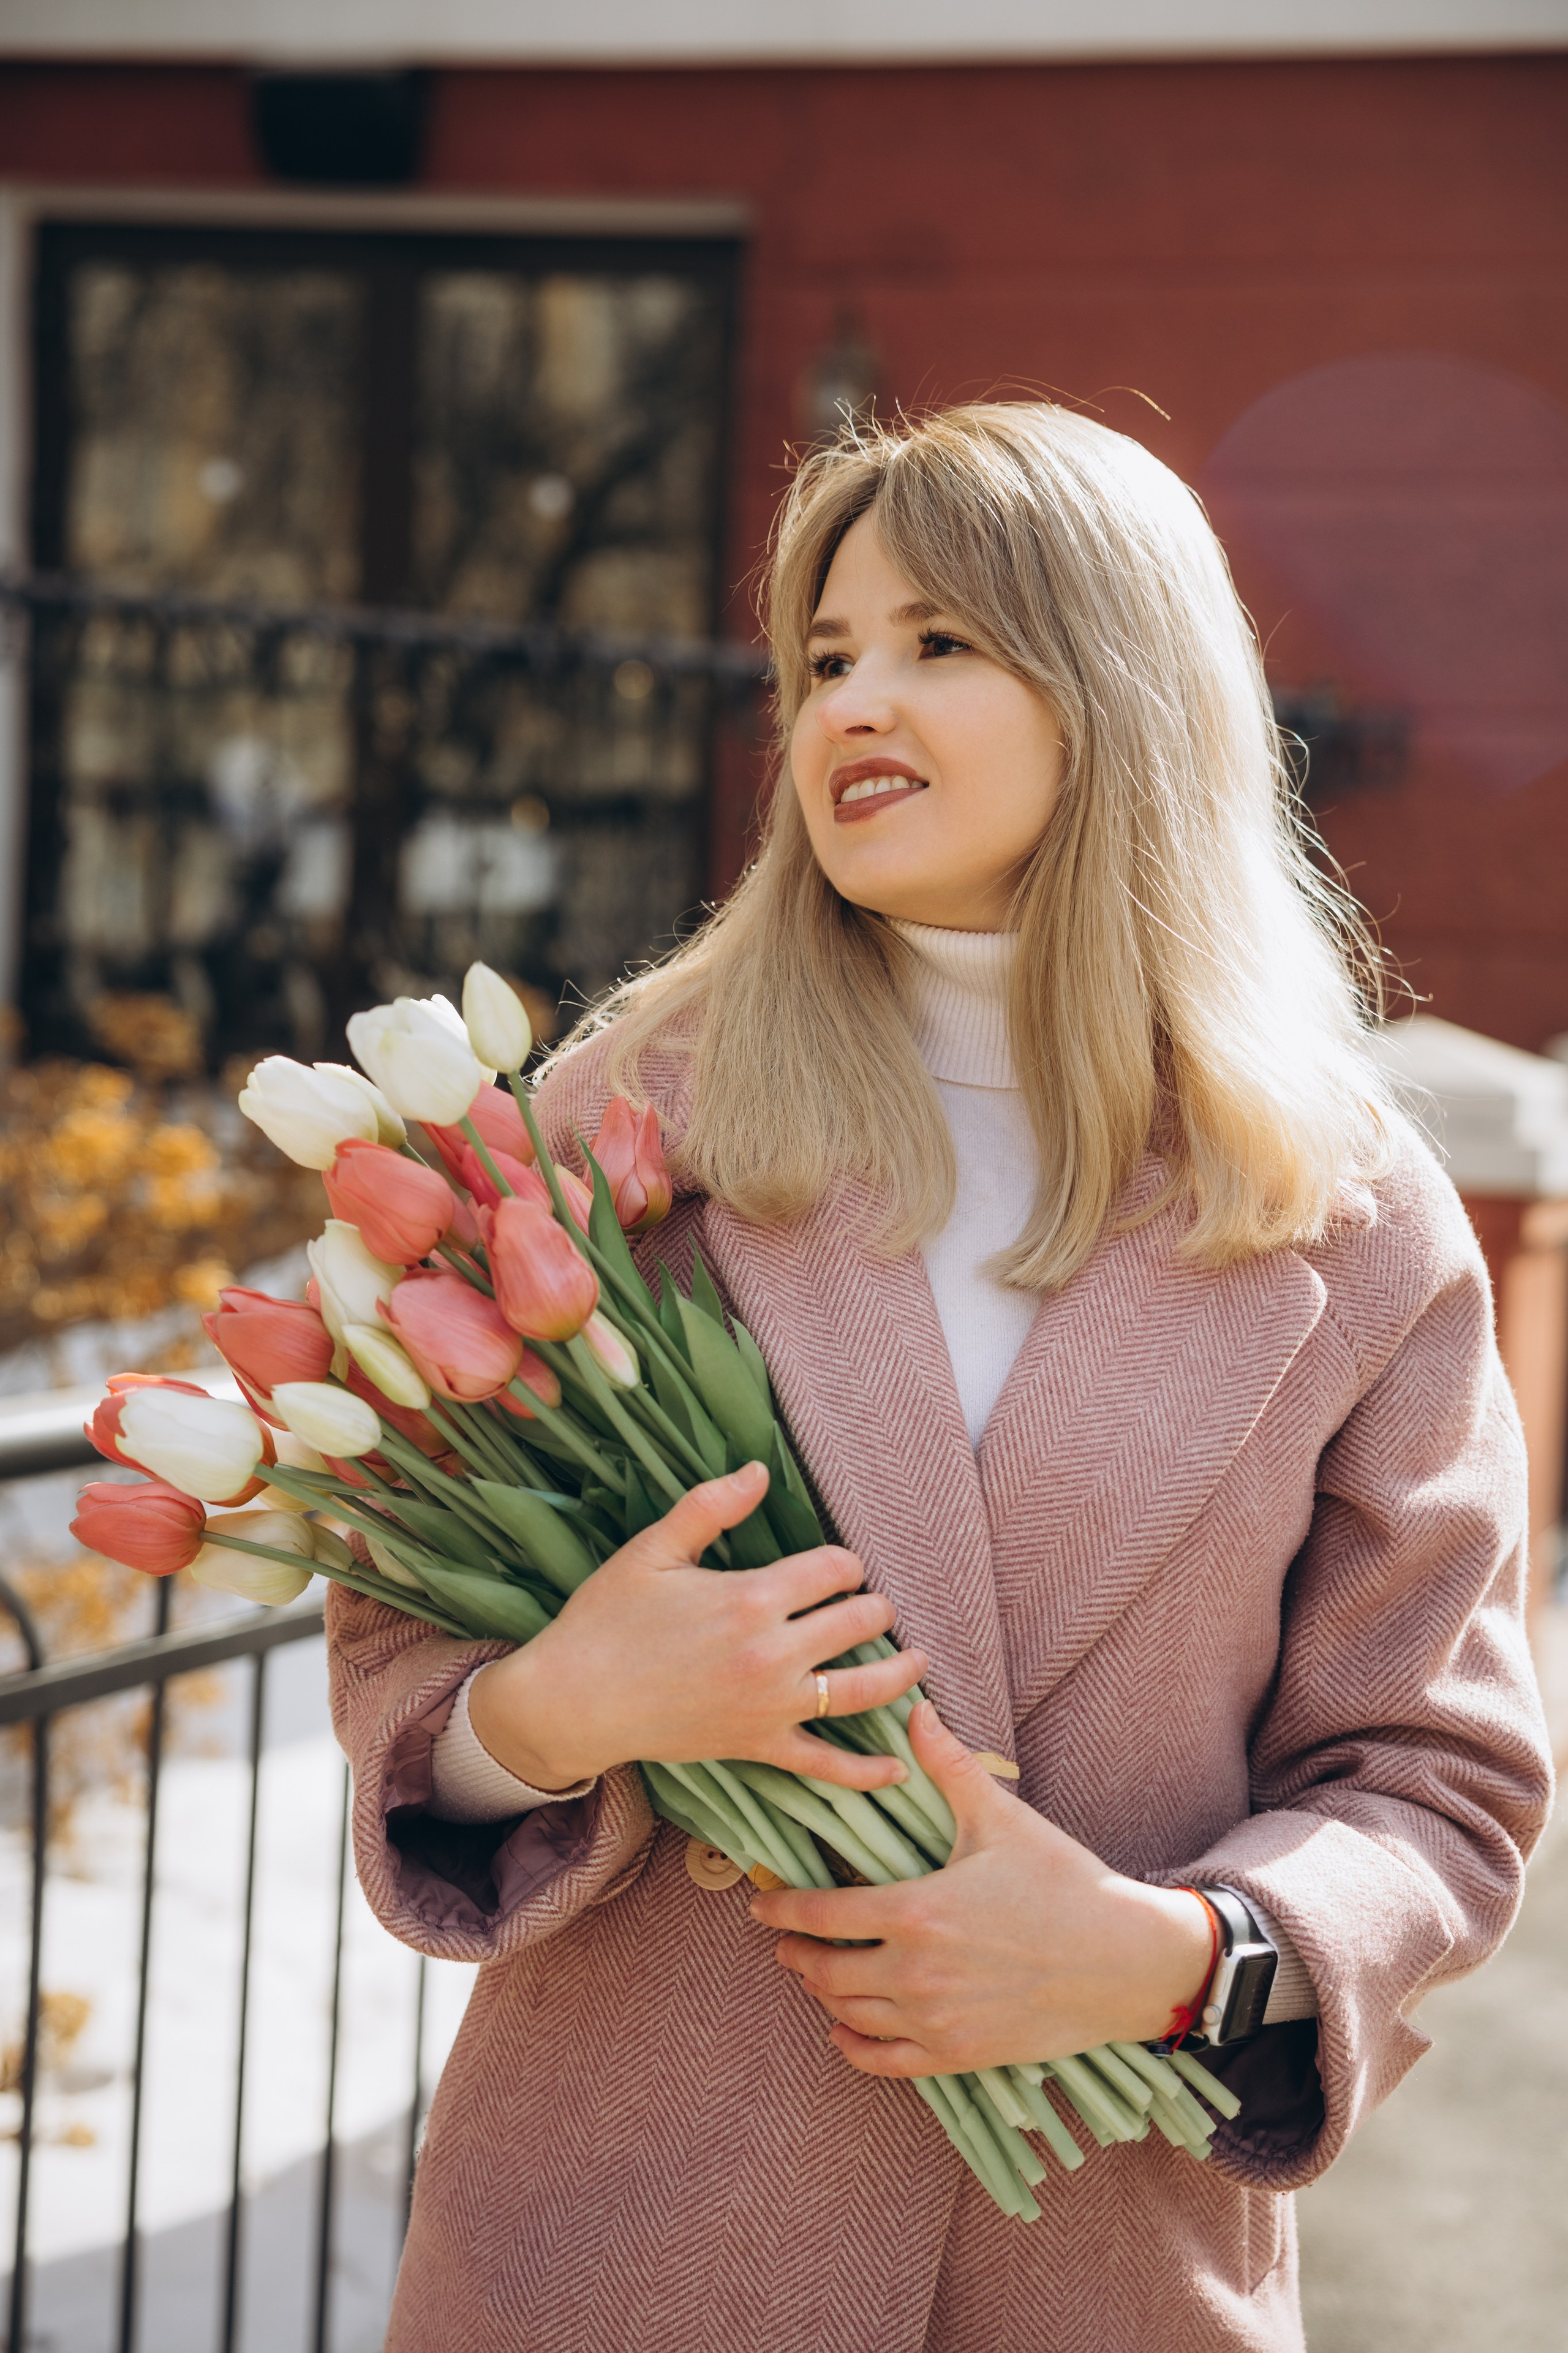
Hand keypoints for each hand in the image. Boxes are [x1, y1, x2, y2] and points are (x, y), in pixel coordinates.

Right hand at [467, 1460, 926, 1794]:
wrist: (572, 1700)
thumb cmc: (606, 1619)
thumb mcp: (652, 1550)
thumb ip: (709, 1506)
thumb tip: (759, 1470)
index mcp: (750, 1597)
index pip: (836, 1570)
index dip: (847, 1563)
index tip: (839, 1567)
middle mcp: (771, 1654)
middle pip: (860, 1623)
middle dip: (874, 1609)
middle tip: (871, 1606)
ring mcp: (769, 1706)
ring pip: (861, 1691)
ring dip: (898, 1675)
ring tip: (917, 1662)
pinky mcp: (758, 1747)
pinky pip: (825, 1766)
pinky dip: (866, 1772)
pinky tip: (897, 1768)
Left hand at [751, 1702, 1214, 2071]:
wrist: (1125, 1960)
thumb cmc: (1064, 1882)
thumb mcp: (1001, 1819)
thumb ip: (948, 1766)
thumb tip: (915, 1709)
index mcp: (917, 1911)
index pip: (823, 1914)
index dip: (783, 1909)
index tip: (760, 1904)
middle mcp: (915, 1973)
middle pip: (825, 1971)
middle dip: (795, 1954)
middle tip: (782, 1940)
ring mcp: (936, 2021)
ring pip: (849, 2015)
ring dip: (821, 1995)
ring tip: (812, 1973)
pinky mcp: (961, 2055)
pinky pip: (887, 2062)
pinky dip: (856, 2048)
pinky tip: (845, 2031)